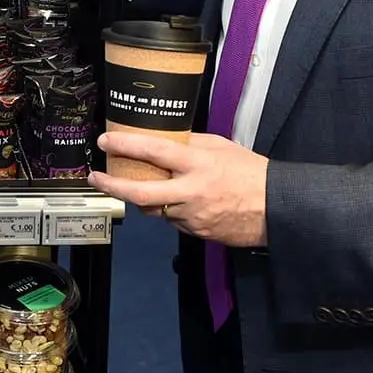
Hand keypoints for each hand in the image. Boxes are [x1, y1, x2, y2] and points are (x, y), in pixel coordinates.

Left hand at [87, 132, 268, 247]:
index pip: (154, 151)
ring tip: (142, 184)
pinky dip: (168, 209)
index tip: (105, 140)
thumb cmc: (251, 173)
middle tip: (96, 178)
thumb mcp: (220, 147)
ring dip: (144, 198)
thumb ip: (191, 144)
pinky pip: (172, 220)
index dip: (125, 145)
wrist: (276, 209)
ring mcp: (191, 215)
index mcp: (197, 163)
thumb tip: (164, 140)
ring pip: (154, 208)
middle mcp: (190, 190)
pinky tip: (177, 201)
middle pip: (140, 192)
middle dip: (113, 185)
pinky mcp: (196, 232)